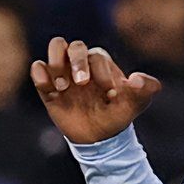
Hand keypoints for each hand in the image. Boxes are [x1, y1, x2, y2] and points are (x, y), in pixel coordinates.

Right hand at [31, 36, 161, 144]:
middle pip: (74, 45)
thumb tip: (138, 79)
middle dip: (77, 62)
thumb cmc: (117, 115)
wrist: (98, 138)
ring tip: (63, 86)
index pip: (96, 56)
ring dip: (57, 63)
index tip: (108, 92)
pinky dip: (40, 74)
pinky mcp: (48, 87)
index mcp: (101, 63)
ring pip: (56, 48)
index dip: (101, 71)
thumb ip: (146, 90)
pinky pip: (38, 69)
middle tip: (81, 83)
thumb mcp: (135, 104)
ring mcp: (64, 73)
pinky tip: (51, 90)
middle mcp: (81, 63)